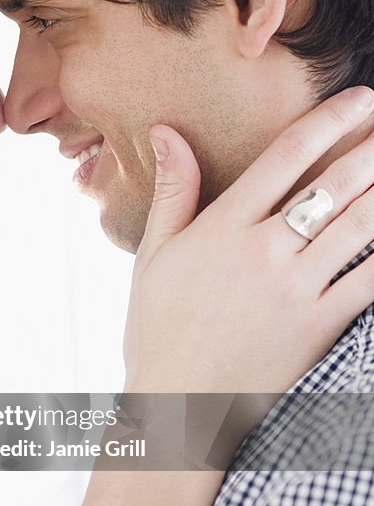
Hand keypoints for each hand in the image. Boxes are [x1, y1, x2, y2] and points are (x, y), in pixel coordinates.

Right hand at [122, 85, 373, 462]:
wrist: (177, 406)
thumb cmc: (159, 329)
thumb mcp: (153, 254)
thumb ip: (173, 189)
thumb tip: (168, 130)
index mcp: (223, 228)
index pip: (285, 158)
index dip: (328, 121)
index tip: (358, 99)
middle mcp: (264, 251)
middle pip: (334, 185)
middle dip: (373, 146)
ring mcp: (295, 290)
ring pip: (359, 226)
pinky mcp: (318, 327)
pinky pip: (369, 283)